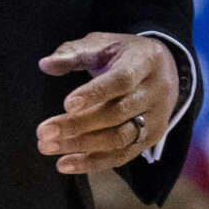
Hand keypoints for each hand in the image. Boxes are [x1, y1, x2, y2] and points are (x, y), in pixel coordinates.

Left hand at [36, 33, 178, 172]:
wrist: (165, 70)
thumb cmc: (123, 55)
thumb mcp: (101, 44)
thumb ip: (72, 53)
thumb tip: (45, 65)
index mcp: (144, 61)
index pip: (121, 80)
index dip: (94, 93)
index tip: (66, 104)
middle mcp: (155, 92)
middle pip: (117, 113)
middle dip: (77, 125)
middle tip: (43, 132)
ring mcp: (156, 119)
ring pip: (119, 138)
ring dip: (81, 146)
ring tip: (47, 147)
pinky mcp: (151, 139)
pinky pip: (122, 156)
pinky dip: (92, 163)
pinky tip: (64, 164)